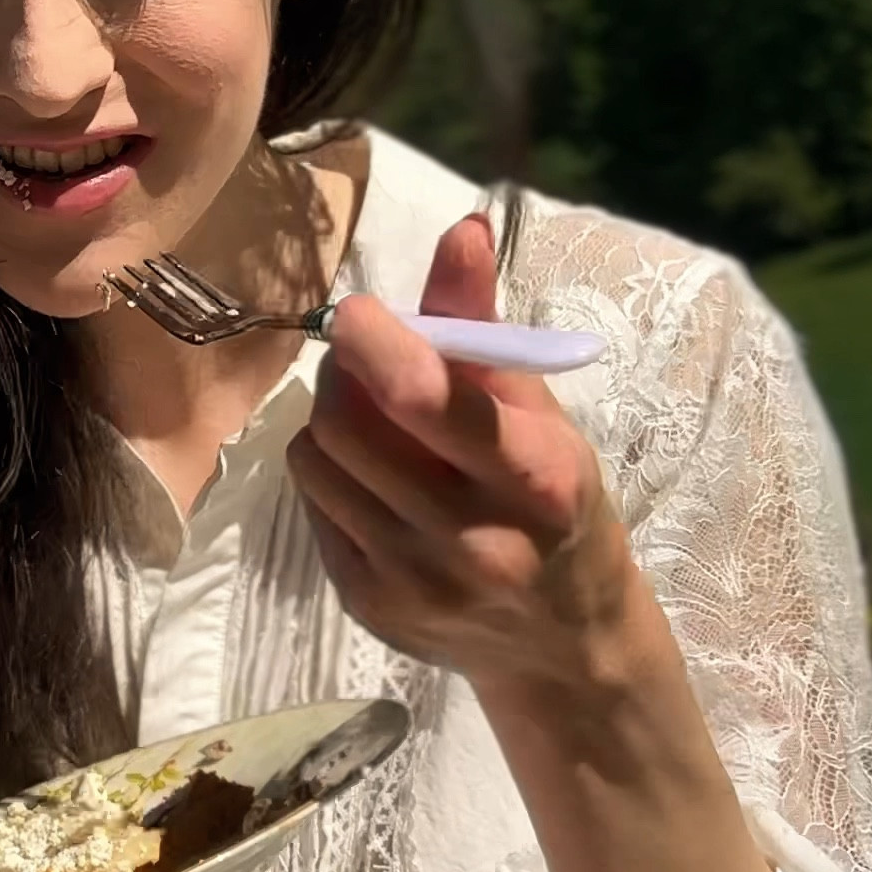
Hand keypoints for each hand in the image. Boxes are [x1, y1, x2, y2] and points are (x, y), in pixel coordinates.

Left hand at [286, 211, 651, 709]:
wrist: (559, 643)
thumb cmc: (556, 504)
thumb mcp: (541, 413)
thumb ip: (486, 324)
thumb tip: (462, 228)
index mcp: (534, 479)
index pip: (425, 397)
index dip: (374, 340)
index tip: (359, 313)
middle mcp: (472, 538)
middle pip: (348, 423)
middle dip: (348, 375)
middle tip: (375, 366)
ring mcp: (412, 582)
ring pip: (316, 459)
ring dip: (332, 422)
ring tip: (378, 425)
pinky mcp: (366, 606)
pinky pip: (311, 505)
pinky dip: (331, 475)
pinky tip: (376, 481)